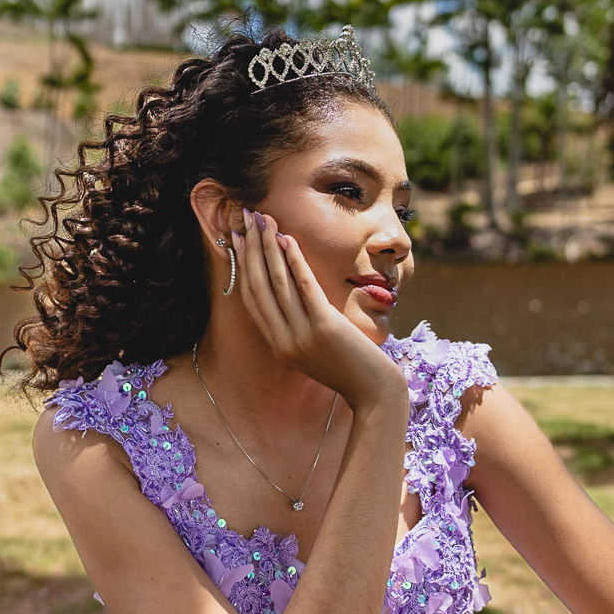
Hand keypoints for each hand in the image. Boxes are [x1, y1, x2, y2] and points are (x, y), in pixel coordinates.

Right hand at [232, 208, 406, 410]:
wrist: (374, 393)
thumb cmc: (350, 369)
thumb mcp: (314, 350)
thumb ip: (297, 327)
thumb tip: (289, 292)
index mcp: (277, 346)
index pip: (251, 299)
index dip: (242, 266)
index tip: (238, 238)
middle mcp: (283, 341)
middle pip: (258, 287)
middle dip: (251, 249)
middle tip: (247, 219)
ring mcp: (301, 335)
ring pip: (277, 283)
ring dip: (268, 248)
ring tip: (265, 220)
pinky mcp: (325, 327)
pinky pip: (304, 287)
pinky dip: (294, 261)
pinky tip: (288, 239)